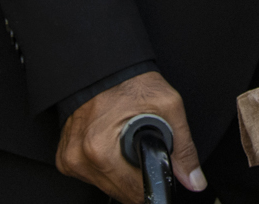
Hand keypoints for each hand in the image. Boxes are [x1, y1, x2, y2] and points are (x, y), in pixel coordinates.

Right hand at [56, 71, 201, 201]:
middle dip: (136, 176)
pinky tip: (111, 144)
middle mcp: (80, 157)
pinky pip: (91, 175)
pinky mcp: (65, 158)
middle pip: (120, 192)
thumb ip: (184, 149)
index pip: (134, 192)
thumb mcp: (168, 107)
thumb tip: (194, 180)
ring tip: (125, 143)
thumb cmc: (130, 82)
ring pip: (106, 186)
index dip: (153, 182)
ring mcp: (70, 159)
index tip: (156, 168)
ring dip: (120, 172)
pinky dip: (105, 166)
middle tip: (139, 147)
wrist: (102, 66)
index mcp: (100, 149)